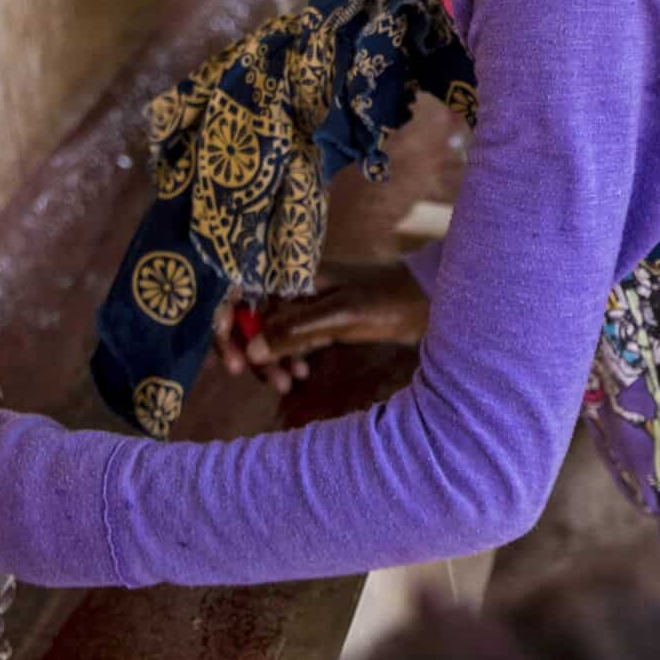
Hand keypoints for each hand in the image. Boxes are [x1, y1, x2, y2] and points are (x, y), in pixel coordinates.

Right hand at [212, 262, 429, 394]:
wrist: (432, 303)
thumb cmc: (389, 301)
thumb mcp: (342, 316)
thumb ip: (296, 330)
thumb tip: (251, 350)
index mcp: (292, 274)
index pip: (240, 294)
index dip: (228, 327)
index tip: (235, 363)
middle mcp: (293, 285)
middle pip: (251, 317)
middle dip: (251, 350)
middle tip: (264, 382)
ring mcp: (307, 304)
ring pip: (270, 333)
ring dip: (271, 361)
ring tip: (287, 385)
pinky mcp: (321, 321)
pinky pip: (291, 341)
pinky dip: (289, 359)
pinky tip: (301, 375)